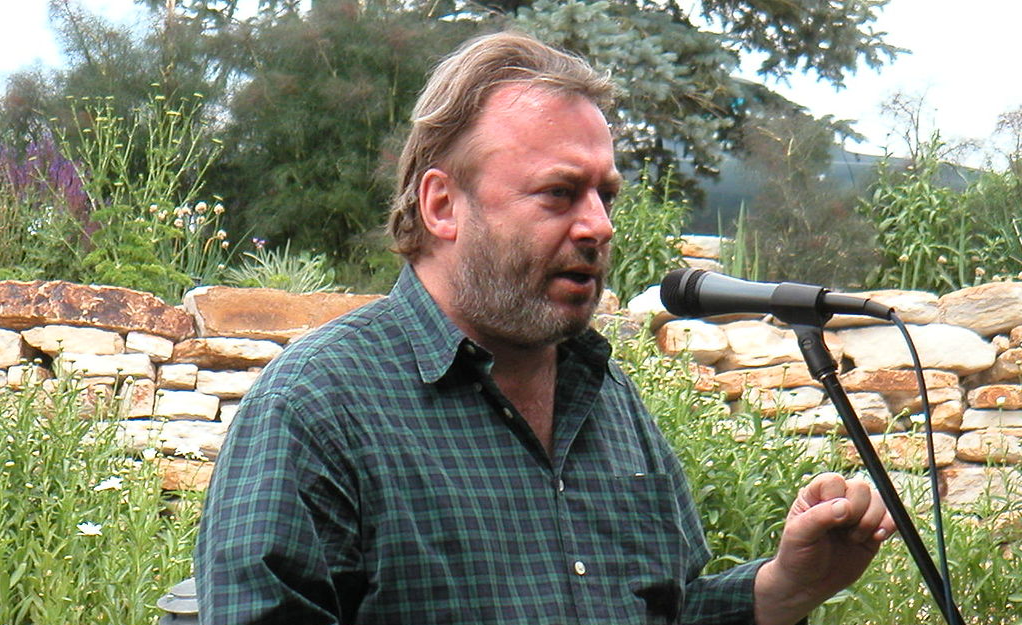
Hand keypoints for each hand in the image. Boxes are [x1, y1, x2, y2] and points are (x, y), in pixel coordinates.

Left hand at [753, 473, 896, 624]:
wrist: (808, 584)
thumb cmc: (797, 555)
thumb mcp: (799, 534)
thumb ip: (820, 517)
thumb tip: (845, 505)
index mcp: (815, 495)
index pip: (834, 481)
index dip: (837, 496)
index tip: (831, 518)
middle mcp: (838, 500)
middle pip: (860, 487)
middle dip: (857, 510)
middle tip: (844, 530)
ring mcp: (856, 515)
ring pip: (878, 500)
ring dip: (872, 520)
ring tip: (855, 539)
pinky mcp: (871, 531)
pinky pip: (890, 518)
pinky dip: (889, 525)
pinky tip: (877, 537)